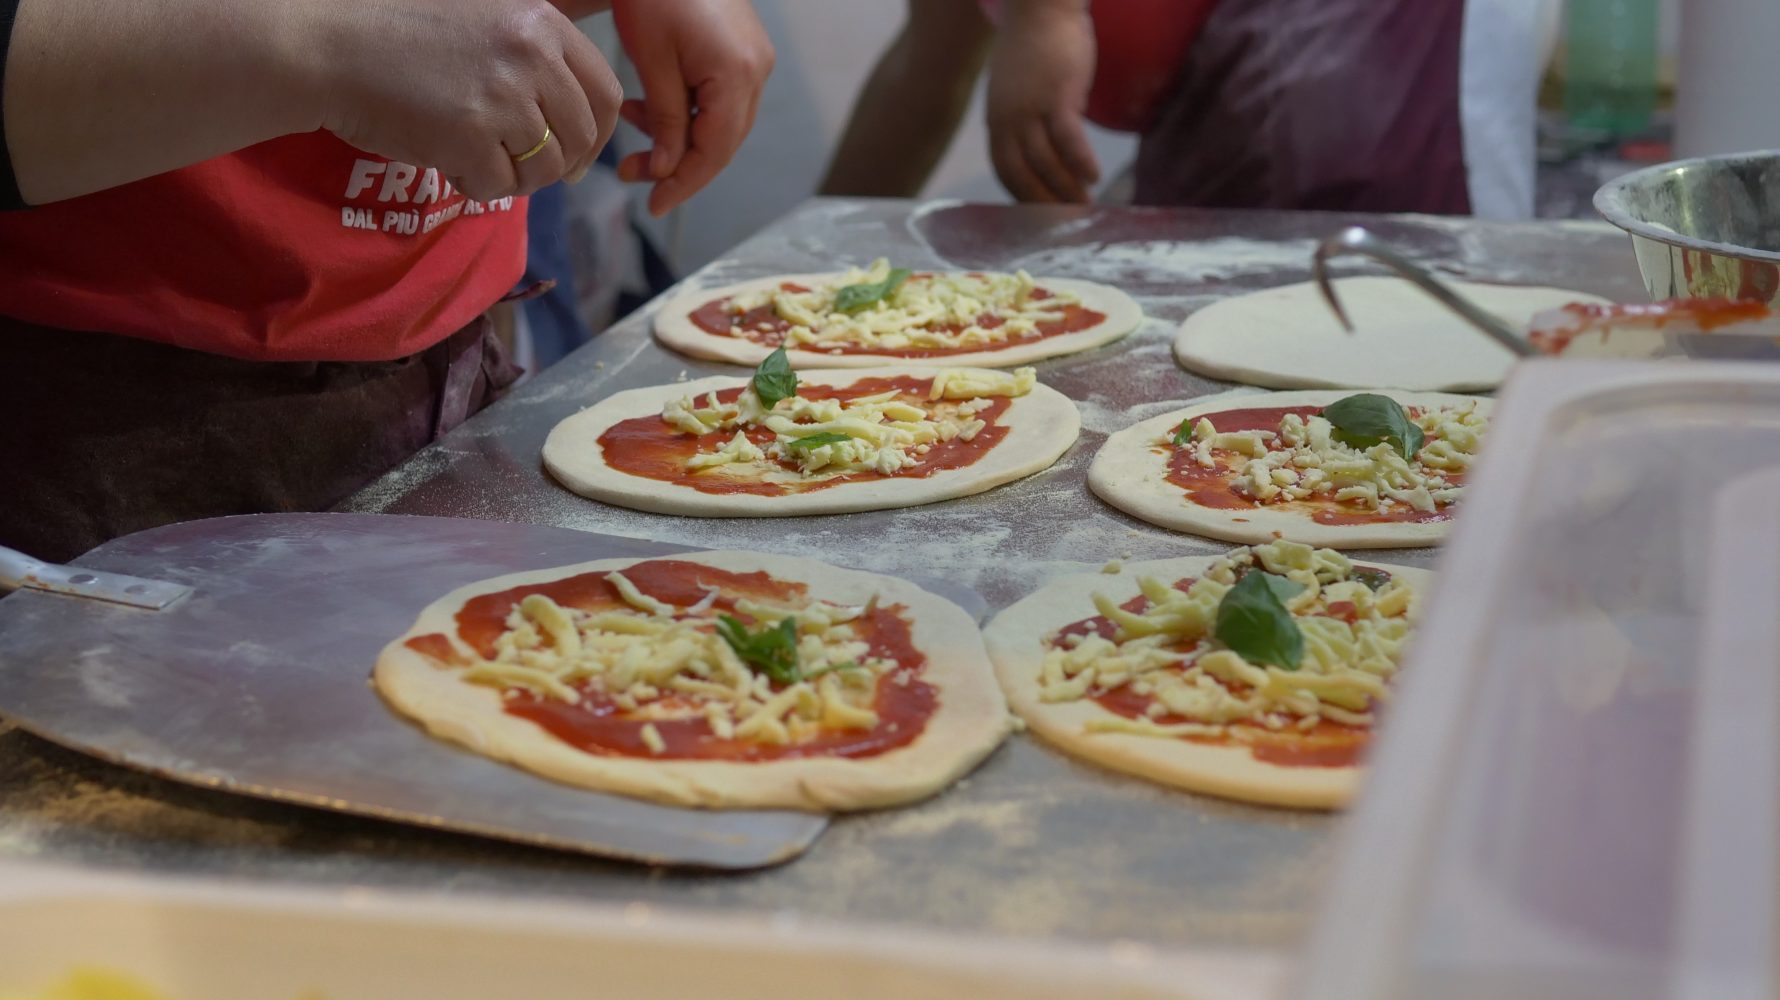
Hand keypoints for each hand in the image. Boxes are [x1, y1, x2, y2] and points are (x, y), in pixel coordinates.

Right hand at [311, 0, 622, 201]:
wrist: (325, 45)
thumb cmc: (396, 32)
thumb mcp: (481, 17)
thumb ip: (533, 54)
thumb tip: (579, 116)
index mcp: (540, 22)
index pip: (604, 91)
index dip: (597, 133)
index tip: (577, 152)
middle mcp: (530, 55)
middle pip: (580, 137)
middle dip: (559, 164)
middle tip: (528, 171)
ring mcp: (502, 97)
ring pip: (543, 167)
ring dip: (515, 176)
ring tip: (476, 158)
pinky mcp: (469, 137)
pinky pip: (497, 185)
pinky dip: (474, 183)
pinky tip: (445, 158)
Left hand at [611, 0, 774, 215]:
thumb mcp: (652, 62)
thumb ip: (665, 120)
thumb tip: (668, 170)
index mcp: (737, 75)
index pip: (716, 151)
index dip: (685, 183)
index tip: (655, 206)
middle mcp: (757, 71)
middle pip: (722, 141)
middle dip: (677, 165)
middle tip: (634, 176)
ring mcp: (755, 60)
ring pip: (719, 122)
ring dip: (678, 137)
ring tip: (633, 136)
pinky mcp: (744, 51)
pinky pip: (718, 98)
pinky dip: (686, 112)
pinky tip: (649, 108)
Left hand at [986, 0, 1099, 203]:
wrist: (1042, 7)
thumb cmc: (1036, 50)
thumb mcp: (1019, 91)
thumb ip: (1023, 122)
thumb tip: (1044, 155)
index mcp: (997, 120)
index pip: (1005, 171)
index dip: (1023, 196)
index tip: (1042, 216)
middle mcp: (1007, 118)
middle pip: (1023, 174)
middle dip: (1045, 202)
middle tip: (1068, 222)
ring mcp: (1030, 107)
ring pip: (1045, 162)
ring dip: (1066, 189)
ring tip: (1086, 205)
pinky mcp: (1057, 94)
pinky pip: (1067, 138)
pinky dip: (1079, 161)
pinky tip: (1093, 177)